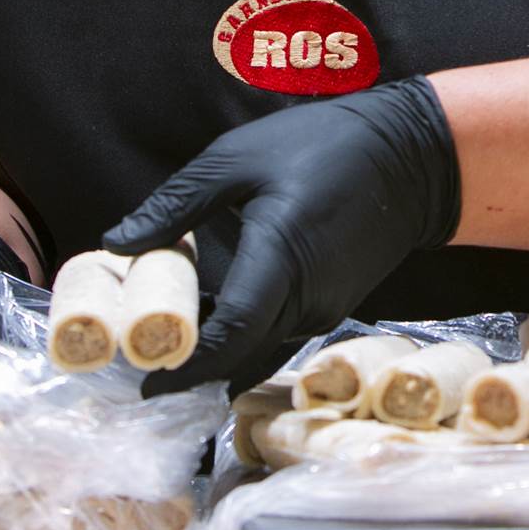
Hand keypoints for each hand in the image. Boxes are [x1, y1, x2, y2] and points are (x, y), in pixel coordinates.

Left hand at [104, 77, 460, 395]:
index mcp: (281, 258)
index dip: (187, 365)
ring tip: (164, 338)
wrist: (413, 158)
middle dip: (191, 366)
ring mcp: (326, 308)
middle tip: (139, 364)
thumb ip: (175, 204)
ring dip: (217, 348)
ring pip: (260, 346)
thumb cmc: (323, 146)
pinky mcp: (333, 306)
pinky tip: (211, 315)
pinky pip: (280, 332)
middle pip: (241, 353)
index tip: (145, 384)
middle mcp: (308, 298)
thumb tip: (115, 242)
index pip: (231, 333)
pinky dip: (244, 333)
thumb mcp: (236, 160)